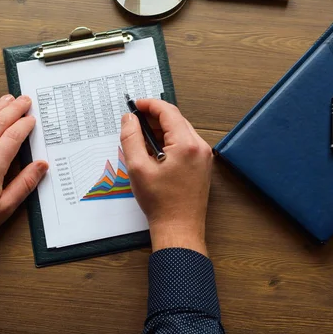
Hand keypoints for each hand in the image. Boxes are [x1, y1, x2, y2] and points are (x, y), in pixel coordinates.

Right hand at [120, 99, 212, 255]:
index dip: (149, 105)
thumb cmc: (161, 203)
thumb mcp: (137, 167)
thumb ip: (131, 138)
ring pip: (181, 131)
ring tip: (141, 140)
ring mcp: (204, 156)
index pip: (168, 112)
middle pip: (176, 120)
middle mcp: (200, 147)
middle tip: (134, 123)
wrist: (179, 228)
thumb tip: (129, 119)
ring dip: (161, 131)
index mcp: (186, 144)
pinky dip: (169, 142)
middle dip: (154, 118)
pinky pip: (185, 144)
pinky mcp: (203, 165)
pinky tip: (154, 153)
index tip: (135, 105)